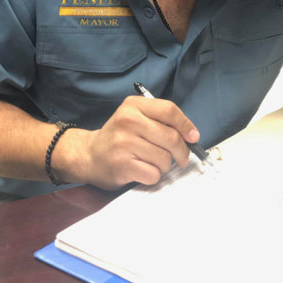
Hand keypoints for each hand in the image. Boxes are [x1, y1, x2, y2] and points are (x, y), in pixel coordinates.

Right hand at [71, 95, 199, 188]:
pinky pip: (154, 174)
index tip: (193, 137)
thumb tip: (192, 136)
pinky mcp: (122, 165)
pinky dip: (154, 176)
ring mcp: (124, 143)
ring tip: (154, 163)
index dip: (186, 125)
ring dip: (165, 165)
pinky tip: (144, 171)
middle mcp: (127, 121)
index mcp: (133, 105)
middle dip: (181, 151)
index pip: (169, 110)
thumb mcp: (136, 117)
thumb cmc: (120, 137)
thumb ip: (161, 121)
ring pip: (165, 158)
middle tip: (181, 158)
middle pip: (171, 137)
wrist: (89, 156)